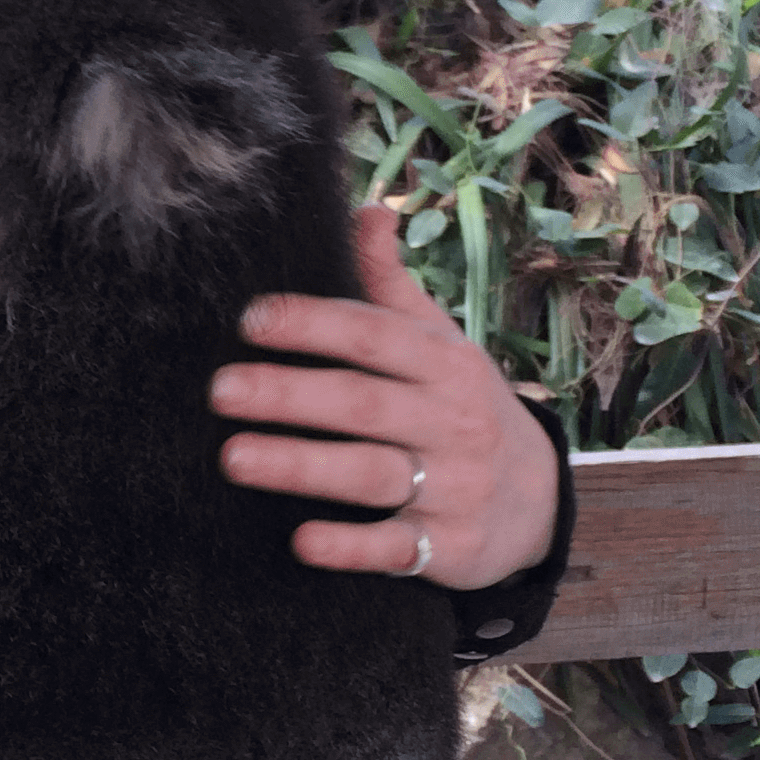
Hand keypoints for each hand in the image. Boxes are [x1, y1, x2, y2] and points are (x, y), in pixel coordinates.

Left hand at [209, 202, 557, 591]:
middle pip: (362, 405)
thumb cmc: (461, 406)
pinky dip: (350, 546)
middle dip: (290, 396)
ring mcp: (452, 487)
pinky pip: (395, 549)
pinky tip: (301, 541)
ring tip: (234, 457)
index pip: (374, 336)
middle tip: (220, 391)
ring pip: (370, 474)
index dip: (314, 325)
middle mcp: (450, 422)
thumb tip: (366, 211)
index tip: (251, 319)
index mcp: (443, 364)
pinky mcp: (447, 548)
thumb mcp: (440, 344)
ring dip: (301, 467)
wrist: (539, 501)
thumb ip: (391, 287)